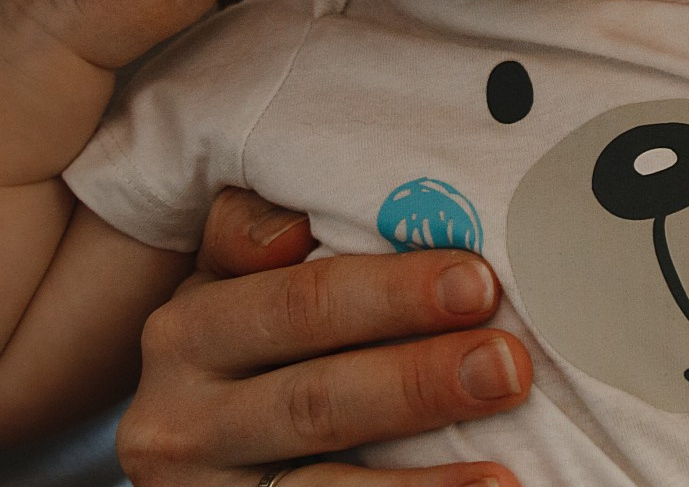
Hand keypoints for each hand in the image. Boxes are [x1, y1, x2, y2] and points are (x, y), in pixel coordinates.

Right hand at [119, 189, 530, 486]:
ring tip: (502, 468)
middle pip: (315, 399)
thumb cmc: (234, 347)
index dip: (388, 294)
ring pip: (323, 485)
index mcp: (186, 333)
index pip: (296, 306)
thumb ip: (248, 234)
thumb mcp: (223, 284)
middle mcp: (180, 421)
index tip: (477, 282)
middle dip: (419, 380)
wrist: (179, 452)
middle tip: (508, 363)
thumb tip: (294, 228)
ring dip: (421, 481)